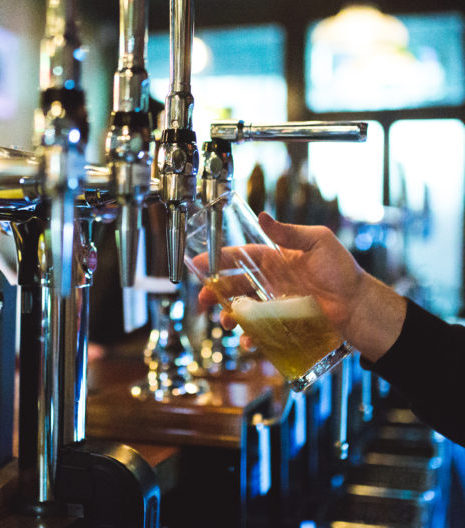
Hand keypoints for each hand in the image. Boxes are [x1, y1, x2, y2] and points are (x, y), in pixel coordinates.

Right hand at [198, 213, 405, 361]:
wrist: (358, 305)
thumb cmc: (342, 270)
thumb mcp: (318, 242)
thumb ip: (289, 232)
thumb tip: (263, 216)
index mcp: (274, 259)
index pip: (239, 256)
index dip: (218, 258)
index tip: (198, 262)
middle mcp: (270, 281)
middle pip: (234, 285)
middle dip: (215, 291)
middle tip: (203, 299)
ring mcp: (274, 303)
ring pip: (242, 309)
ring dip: (229, 315)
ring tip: (225, 322)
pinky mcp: (281, 324)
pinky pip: (260, 331)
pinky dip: (251, 337)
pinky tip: (248, 340)